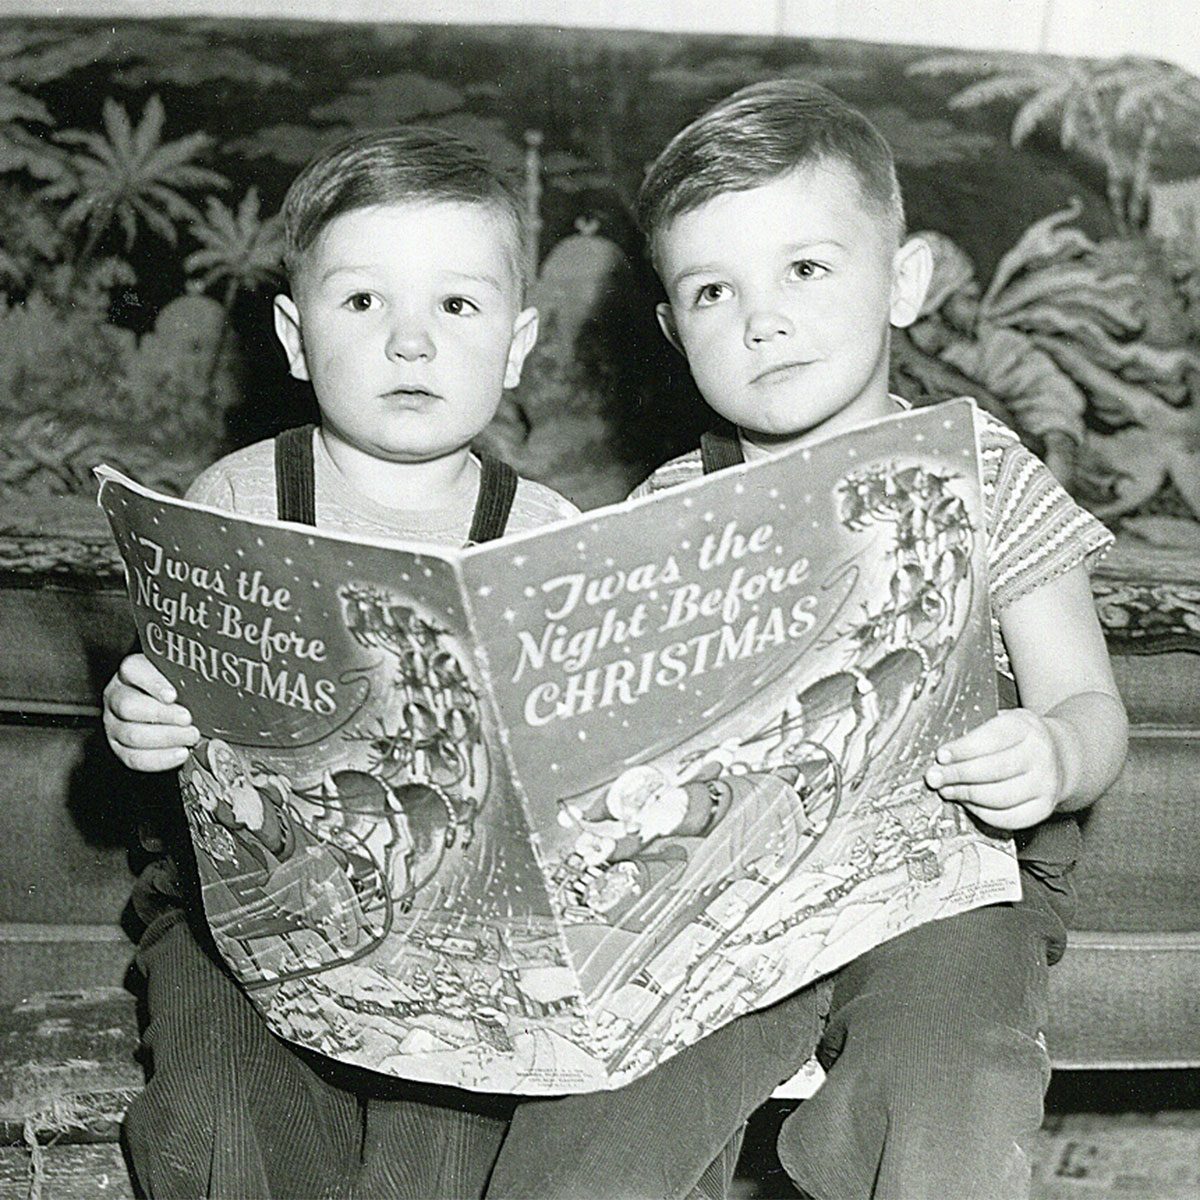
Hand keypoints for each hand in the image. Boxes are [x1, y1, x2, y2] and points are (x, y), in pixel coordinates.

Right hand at [102, 653, 198, 771]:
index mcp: (131, 671)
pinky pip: (134, 758)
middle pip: (129, 705)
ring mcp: (114, 723)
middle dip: (162, 715)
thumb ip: (191, 677)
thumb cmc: (182, 689)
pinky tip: (181, 753)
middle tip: (188, 719)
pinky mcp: (119, 747)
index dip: (152, 683)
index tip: (172, 695)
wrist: (176, 710)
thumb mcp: (184, 676)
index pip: (133, 670)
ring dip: (165, 738)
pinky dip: (160, 758)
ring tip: (191, 736)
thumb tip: (214, 683)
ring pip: (131, 734)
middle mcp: (117, 695)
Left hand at [923, 709, 1072, 830]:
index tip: (941, 756)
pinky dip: (982, 813)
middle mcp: (1040, 755)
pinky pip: (1008, 818)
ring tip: (947, 790)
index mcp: (1026, 727)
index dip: (963, 750)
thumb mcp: (1002, 722)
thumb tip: (942, 756)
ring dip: (966, 795)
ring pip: (999, 797)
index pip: (991, 740)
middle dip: (958, 775)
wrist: (1059, 754)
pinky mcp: (1044, 808)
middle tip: (934, 778)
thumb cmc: (1018, 738)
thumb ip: (975, 734)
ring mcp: (1046, 784)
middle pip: (993, 770)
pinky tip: (968, 803)